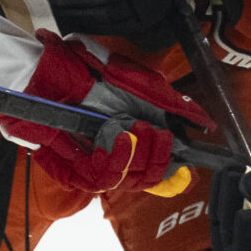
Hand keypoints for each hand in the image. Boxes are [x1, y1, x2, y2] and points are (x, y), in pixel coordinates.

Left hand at [0, 37, 206, 193]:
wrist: (46, 69)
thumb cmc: (86, 70)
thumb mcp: (138, 81)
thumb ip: (171, 103)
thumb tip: (205, 122)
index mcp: (131, 135)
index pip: (157, 166)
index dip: (171, 166)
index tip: (184, 160)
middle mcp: (113, 153)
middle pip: (144, 178)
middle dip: (155, 157)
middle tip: (154, 132)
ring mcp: (91, 161)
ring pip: (124, 181)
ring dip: (134, 158)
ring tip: (132, 132)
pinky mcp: (69, 168)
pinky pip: (96, 179)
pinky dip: (111, 162)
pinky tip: (116, 142)